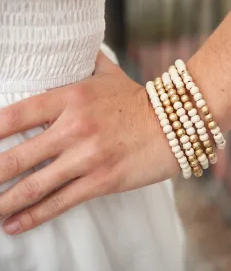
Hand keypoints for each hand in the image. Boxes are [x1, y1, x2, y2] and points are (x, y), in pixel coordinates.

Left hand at [0, 53, 178, 233]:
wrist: (174, 124)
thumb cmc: (137, 99)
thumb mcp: (108, 74)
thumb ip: (85, 60)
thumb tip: (71, 45)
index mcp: (71, 97)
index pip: (15, 114)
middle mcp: (73, 127)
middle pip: (16, 157)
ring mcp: (86, 157)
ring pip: (33, 185)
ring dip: (3, 200)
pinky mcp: (100, 181)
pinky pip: (59, 202)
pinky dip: (32, 216)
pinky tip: (12, 225)